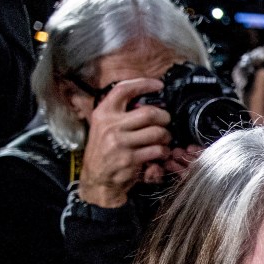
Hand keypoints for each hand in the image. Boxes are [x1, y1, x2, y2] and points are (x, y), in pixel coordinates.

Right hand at [77, 78, 170, 206]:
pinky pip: (158, 150)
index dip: (143, 84)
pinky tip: (159, 153)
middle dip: (164, 117)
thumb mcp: (103, 127)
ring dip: (166, 136)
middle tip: (166, 121)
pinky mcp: (130, 159)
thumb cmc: (104, 151)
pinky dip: (163, 152)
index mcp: (103, 114)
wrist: (97, 179)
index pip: (123, 90)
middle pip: (149, 112)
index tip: (158, 85)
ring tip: (163, 139)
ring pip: (157, 132)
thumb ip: (119, 114)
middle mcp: (110, 126)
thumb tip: (143, 99)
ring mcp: (120, 143)